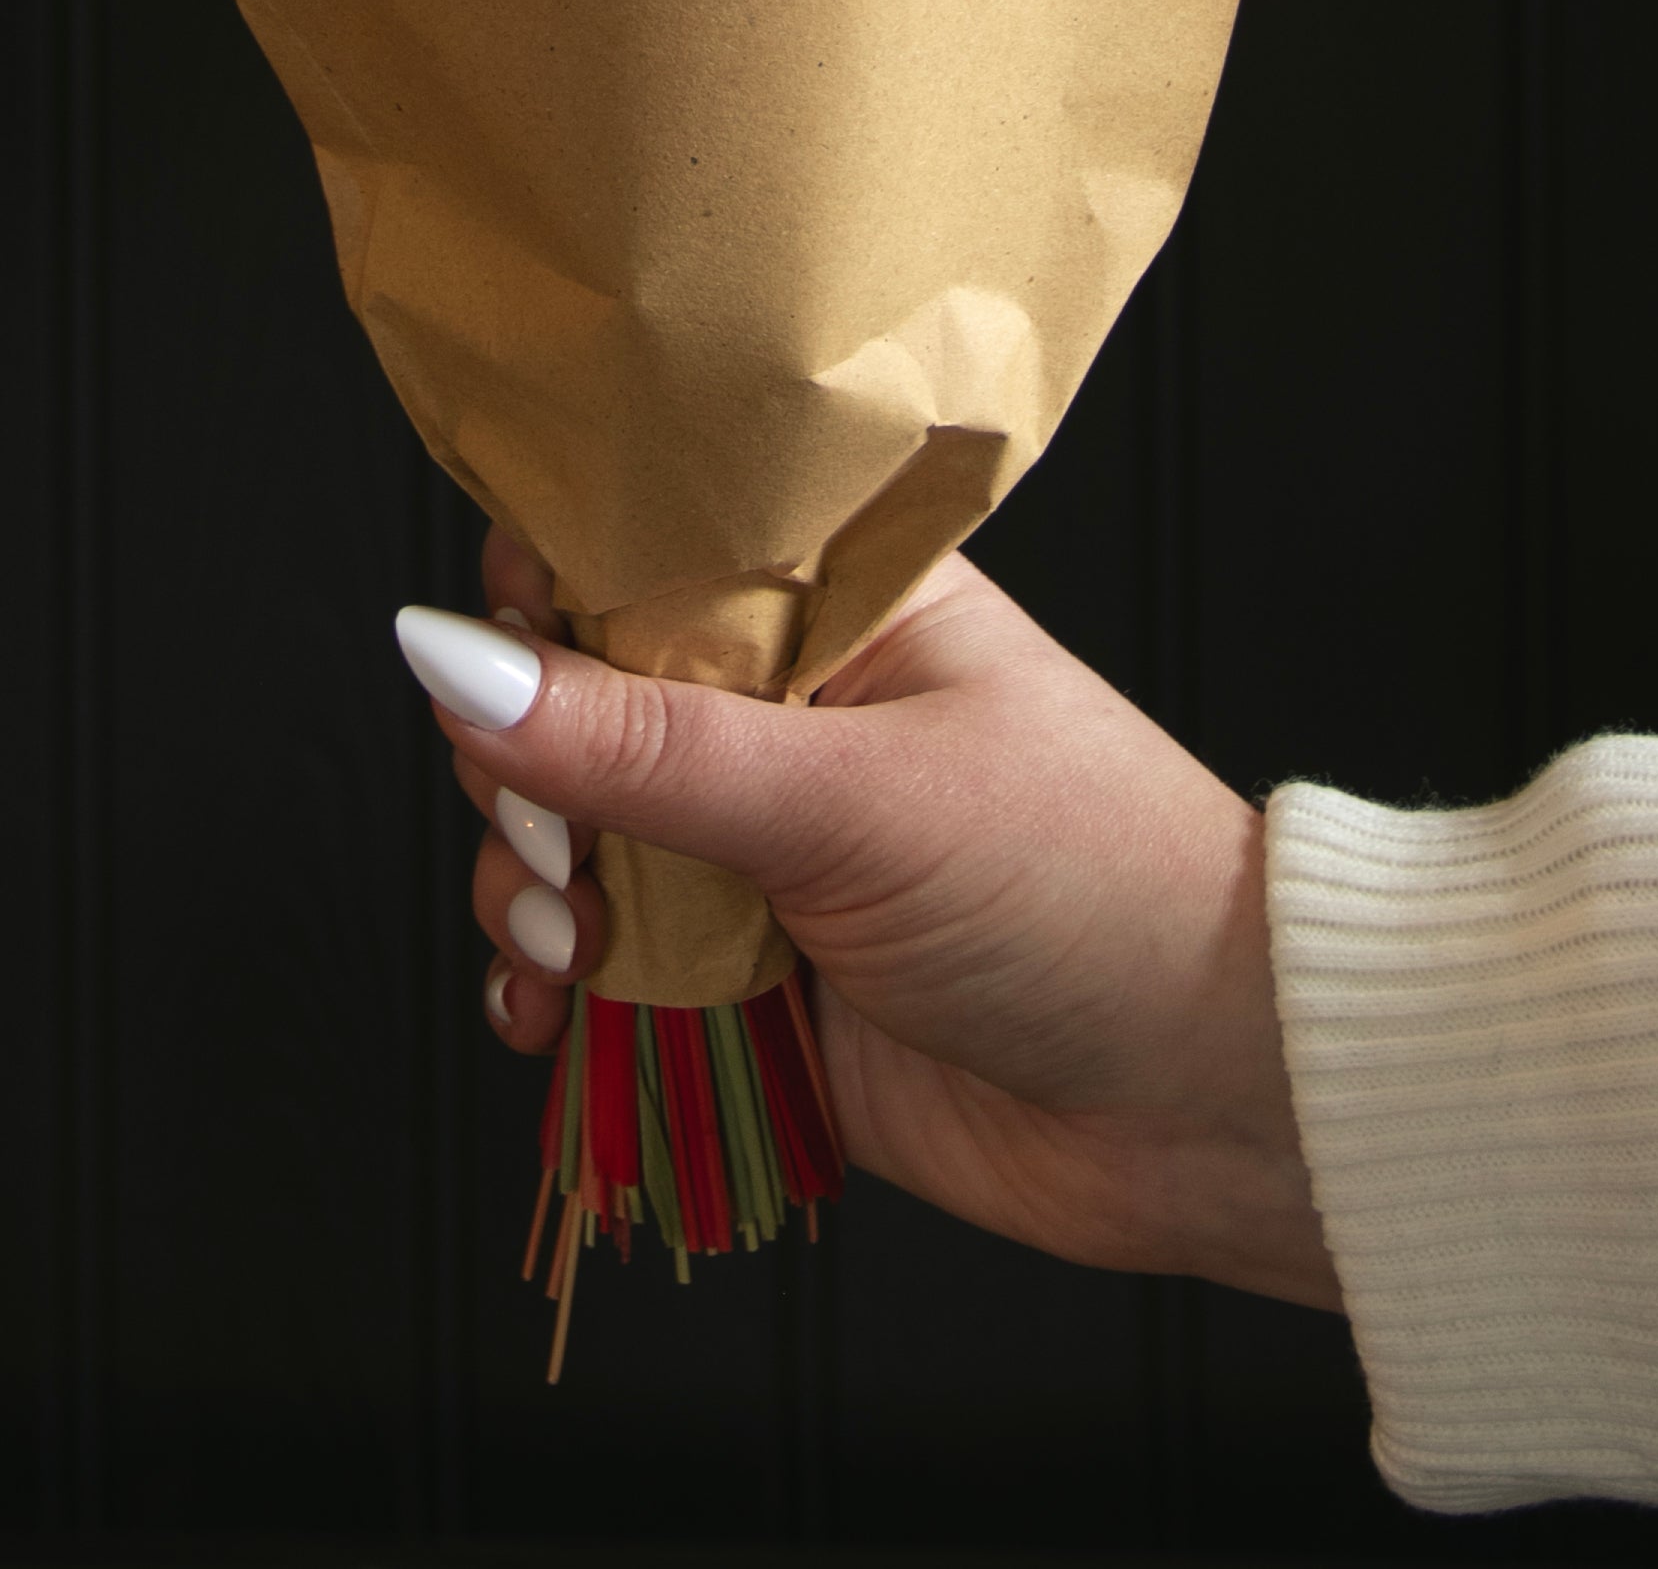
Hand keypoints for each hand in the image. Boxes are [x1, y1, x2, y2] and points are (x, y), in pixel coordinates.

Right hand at [408, 533, 1340, 1307]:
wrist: (1210, 1108)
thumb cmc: (1085, 889)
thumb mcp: (854, 796)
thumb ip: (645, 742)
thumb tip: (447, 651)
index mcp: (832, 603)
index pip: (637, 548)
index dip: (540, 594)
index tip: (487, 659)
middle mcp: (786, 715)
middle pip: (571, 702)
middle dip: (519, 771)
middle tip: (556, 843)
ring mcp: (762, 853)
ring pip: (570, 838)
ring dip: (526, 887)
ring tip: (564, 943)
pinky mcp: (747, 987)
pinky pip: (601, 969)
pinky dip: (551, 990)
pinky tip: (548, 1010)